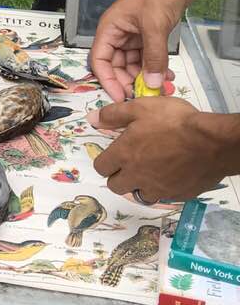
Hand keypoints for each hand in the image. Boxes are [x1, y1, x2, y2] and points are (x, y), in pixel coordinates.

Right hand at [88, 0, 190, 101]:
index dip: (108, 80)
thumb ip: (153, 57)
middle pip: (116, 65)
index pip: (100, 60)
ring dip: (145, 76)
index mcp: (109, 29)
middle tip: (146, 94)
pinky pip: (147, 57)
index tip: (121, 96)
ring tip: (162, 86)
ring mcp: (133, 35)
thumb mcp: (154, 27)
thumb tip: (152, 84)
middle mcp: (118, 34)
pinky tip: (167, 74)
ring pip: (133, 63)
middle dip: (130, 80)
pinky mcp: (148, 35)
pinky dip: (155, 67)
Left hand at [89, 96, 234, 199]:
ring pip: (139, 194)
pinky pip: (164, 196)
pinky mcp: (179, 195)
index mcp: (124, 156)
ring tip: (150, 169)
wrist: (213, 142)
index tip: (114, 153)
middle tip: (129, 162)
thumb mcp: (140, 108)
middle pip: (115, 186)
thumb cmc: (175, 121)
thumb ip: (113, 115)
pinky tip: (171, 173)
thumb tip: (92, 119)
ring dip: (139, 184)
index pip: (100, 167)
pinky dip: (162, 187)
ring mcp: (159, 188)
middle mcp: (138, 176)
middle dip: (118, 175)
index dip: (105, 160)